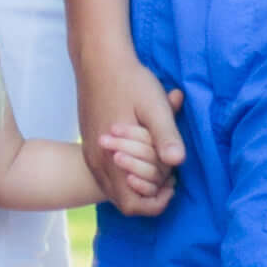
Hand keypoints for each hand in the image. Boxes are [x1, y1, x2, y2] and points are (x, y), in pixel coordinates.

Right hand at [76, 50, 183, 215]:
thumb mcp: (153, 106)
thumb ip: (165, 135)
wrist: (98, 61)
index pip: (133, 205)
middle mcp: (97, 162)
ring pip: (114, 188)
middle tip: (168, 173)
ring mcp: (90, 155)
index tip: (173, 183)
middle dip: (149, 192)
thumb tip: (178, 162)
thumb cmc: (129, 82)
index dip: (156, 202)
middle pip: (124, 201)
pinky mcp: (88, 145)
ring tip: (157, 162)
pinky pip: (107, 173)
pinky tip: (140, 152)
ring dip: (137, 181)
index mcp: (112, 158)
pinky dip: (125, 172)